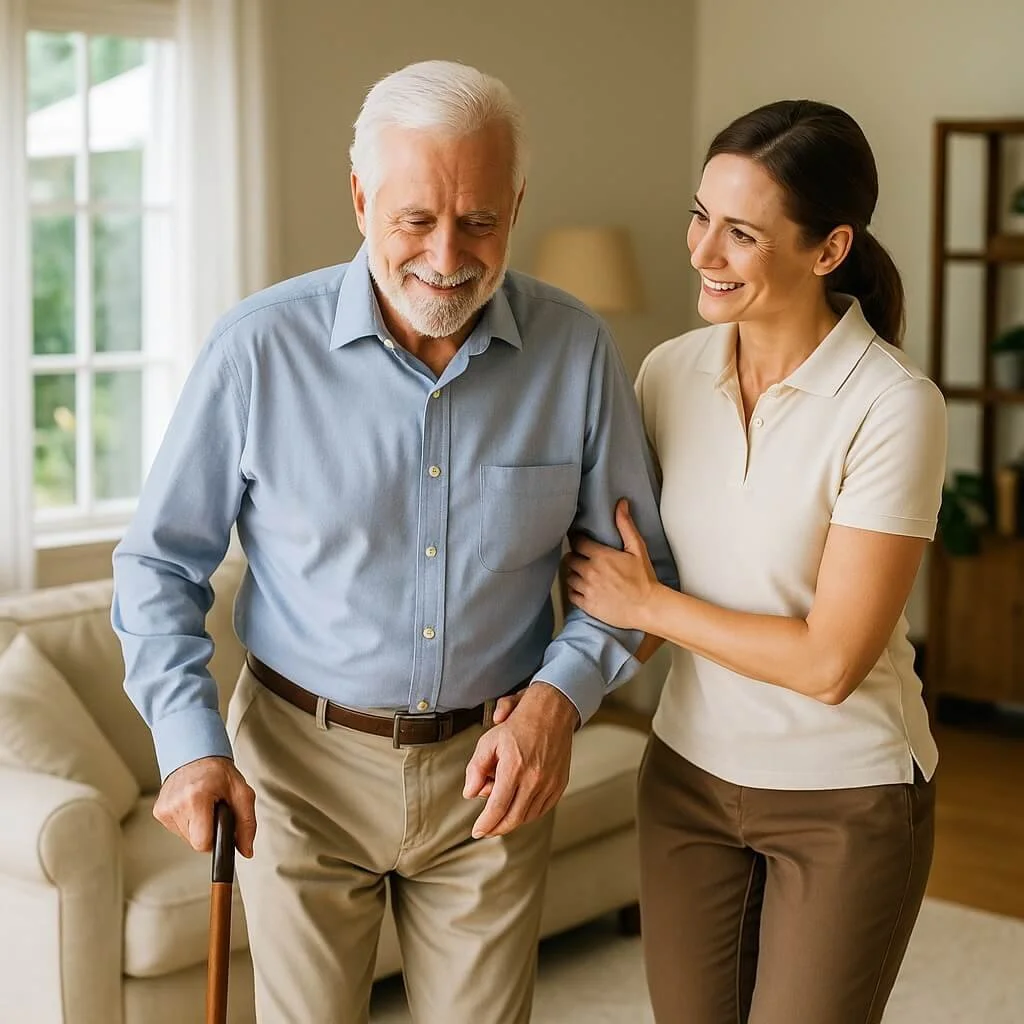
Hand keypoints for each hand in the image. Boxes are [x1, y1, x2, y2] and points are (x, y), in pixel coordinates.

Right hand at [153, 755, 256, 857]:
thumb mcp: (242, 793)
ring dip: (198, 827)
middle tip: (214, 810)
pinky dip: (188, 822)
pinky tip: (192, 806)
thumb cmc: (218, 772)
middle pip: (195, 843)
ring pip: (186, 838)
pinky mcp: (158, 811)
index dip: (215, 840)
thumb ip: (247, 823)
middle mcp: (176, 804)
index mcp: (196, 798)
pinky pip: (178, 830)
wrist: (195, 754)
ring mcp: (164, 808)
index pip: (202, 843)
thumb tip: (246, 850)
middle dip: (209, 831)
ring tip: (204, 806)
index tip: (220, 827)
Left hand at [463, 683, 577, 837]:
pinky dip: (528, 813)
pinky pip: (542, 809)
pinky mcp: (559, 784)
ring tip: (500, 810)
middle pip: (513, 818)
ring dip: (512, 820)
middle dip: (497, 828)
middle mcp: (534, 778)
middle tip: (486, 830)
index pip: (497, 807)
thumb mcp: (489, 740)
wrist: (552, 711)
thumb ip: (476, 768)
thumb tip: (470, 793)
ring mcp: (549, 783)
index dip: (485, 824)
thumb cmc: (518, 723)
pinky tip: (518, 807)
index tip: (476, 832)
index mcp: (514, 767)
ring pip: (528, 816)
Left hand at [566, 498, 659, 629]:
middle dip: (574, 557)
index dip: (578, 541)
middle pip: (570, 559)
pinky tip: (582, 589)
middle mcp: (590, 572)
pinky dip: (574, 590)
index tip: (581, 542)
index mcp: (600, 556)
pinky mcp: (587, 605)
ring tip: (582, 574)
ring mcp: (587, 589)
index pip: (577, 542)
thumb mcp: (637, 548)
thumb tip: (621, 504)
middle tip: (582, 559)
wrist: (648, 607)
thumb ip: (626, 526)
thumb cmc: (644, 579)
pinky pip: (571, 594)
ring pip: (568, 576)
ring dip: (574, 574)